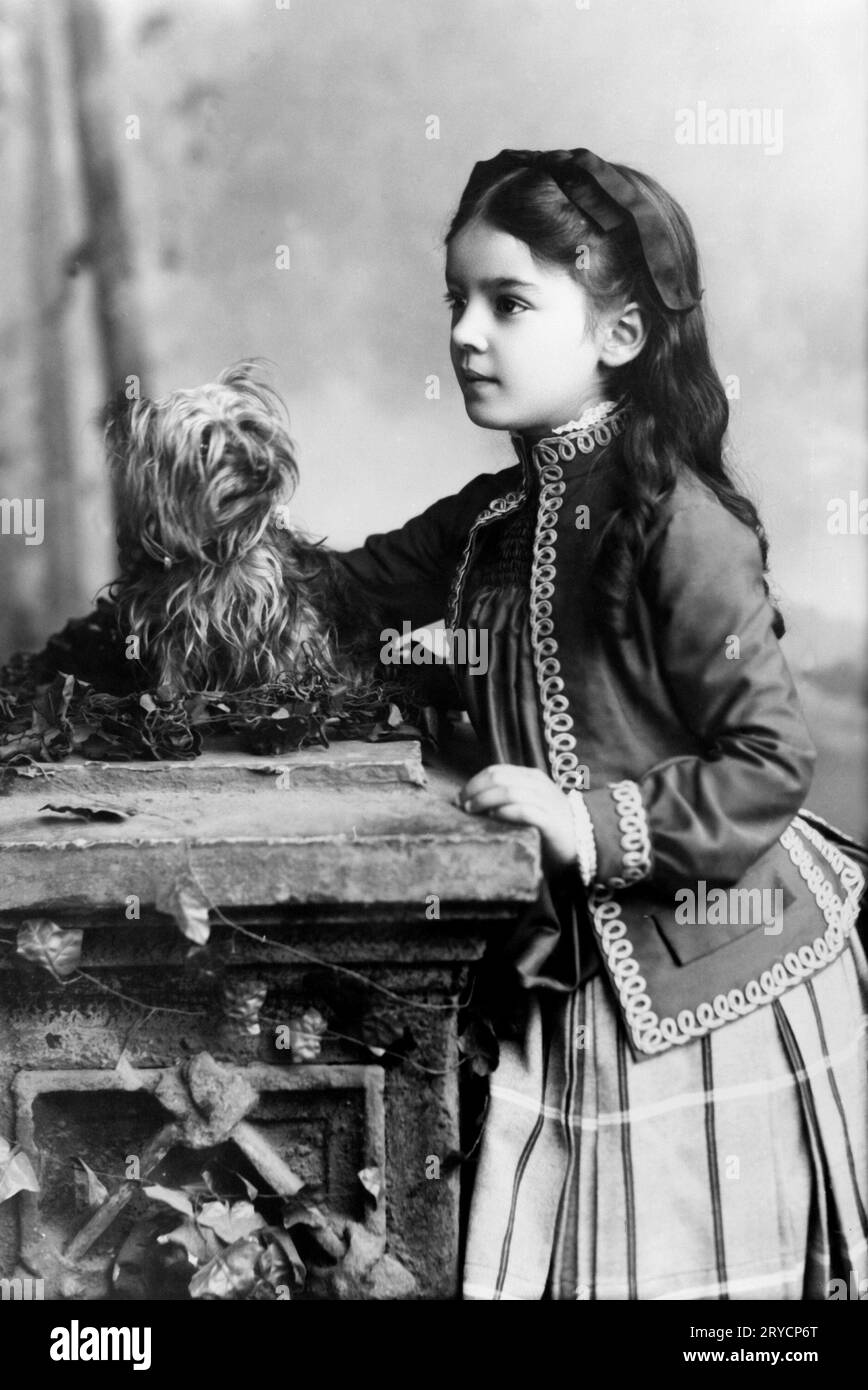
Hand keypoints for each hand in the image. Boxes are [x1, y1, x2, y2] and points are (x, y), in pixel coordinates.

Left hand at [455, 763, 575, 870]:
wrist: (584, 843)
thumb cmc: (549, 826)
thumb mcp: (529, 804)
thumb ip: (508, 798)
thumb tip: (472, 802)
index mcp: (531, 777)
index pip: (496, 771)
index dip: (474, 782)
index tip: (459, 798)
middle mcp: (538, 785)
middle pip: (498, 778)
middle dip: (475, 790)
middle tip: (462, 806)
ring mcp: (546, 802)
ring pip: (509, 791)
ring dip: (484, 800)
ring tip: (472, 811)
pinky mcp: (550, 822)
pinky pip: (524, 810)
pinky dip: (505, 812)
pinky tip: (494, 816)